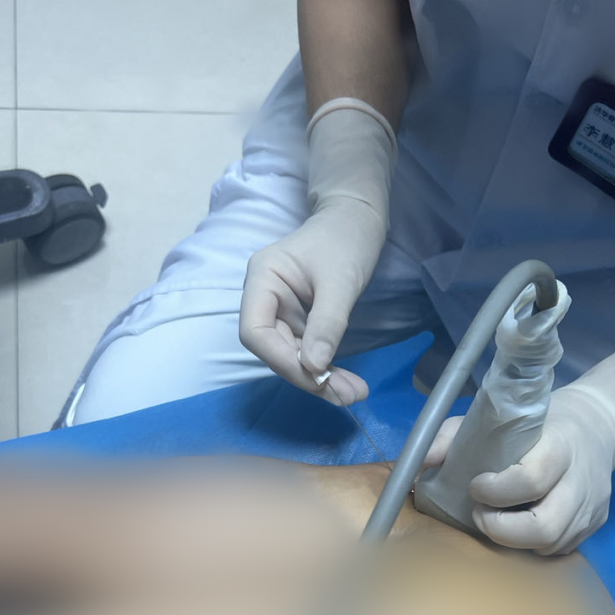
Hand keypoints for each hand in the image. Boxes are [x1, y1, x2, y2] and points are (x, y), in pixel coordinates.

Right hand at [240, 198, 384, 404]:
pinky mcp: (299, 318)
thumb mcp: (341, 281)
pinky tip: (345, 381)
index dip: (281, 360)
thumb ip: (326, 323)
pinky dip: (324, 367)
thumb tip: (315, 368)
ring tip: (353, 393)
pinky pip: (305, 349)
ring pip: (290, 354)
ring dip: (319, 378)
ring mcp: (281, 309)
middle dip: (307, 376)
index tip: (316, 377)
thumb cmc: (347, 238)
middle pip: (273, 349)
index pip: (256, 332)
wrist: (359, 218)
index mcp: (262, 279)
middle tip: (346, 396)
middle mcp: (265, 297)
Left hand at [424, 335, 614, 554]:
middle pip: (546, 527)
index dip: (497, 491)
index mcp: (559, 446)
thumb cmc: (534, 423)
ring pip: (553, 545)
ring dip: (515, 542)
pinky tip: (517, 529)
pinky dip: (533, 546)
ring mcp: (592, 508)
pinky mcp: (596, 526)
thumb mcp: (494, 417)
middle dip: (502, 530)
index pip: (533, 479)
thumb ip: (452, 437)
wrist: (597, 427)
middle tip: (479, 515)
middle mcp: (581, 481)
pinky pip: (562, 548)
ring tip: (494, 522)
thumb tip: (417, 467)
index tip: (474, 486)